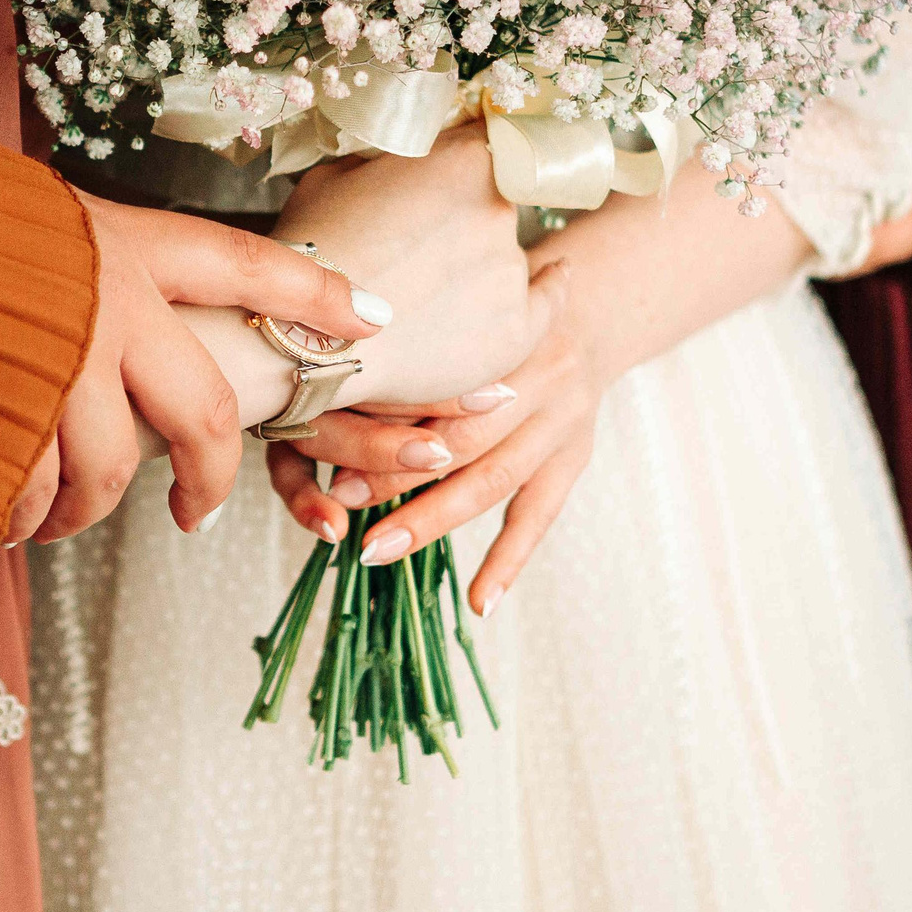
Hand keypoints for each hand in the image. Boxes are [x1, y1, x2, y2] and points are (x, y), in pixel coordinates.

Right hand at [16, 191, 387, 544]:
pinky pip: (33, 490)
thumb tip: (137, 289)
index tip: (373, 320)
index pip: (246, 269)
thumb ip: (105, 261)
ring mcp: (58, 361)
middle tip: (196, 510)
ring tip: (59, 519)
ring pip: (110, 470)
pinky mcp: (0, 412)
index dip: (315, 296)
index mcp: (129, 246)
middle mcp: (109, 302)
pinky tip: (11, 517)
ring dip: (84, 509)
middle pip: (203, 414)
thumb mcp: (49, 214)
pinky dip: (24, 513)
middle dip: (209, 477)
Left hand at [266, 260, 590, 616]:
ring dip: (432, 517)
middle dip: (394, 469)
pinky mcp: (575, 459)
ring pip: (492, 477)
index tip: (322, 433)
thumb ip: (412, 339)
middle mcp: (540, 374)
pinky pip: (539, 516)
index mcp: (505, 331)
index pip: (436, 377)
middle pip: (460, 432)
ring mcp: (563, 420)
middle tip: (336, 496)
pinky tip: (481, 603)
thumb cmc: (497, 313)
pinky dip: (509, 561)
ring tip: (376, 549)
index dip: (381, 410)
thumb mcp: (462, 307)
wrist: (589, 310)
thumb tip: (321, 383)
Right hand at [272, 124, 544, 407]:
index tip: (449, 174)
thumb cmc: (314, 248)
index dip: (463, 160)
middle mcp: (500, 210)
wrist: (312, 336)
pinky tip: (558, 273)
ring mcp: (512, 271)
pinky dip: (553, 285)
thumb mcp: (337, 176)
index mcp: (465, 161)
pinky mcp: (517, 328)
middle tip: (419, 243)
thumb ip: (387, 164)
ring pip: (507, 253)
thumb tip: (402, 166)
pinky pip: (548, 300)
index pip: (485, 143)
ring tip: (431, 288)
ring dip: (481, 261)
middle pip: (496, 202)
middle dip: (464, 215)